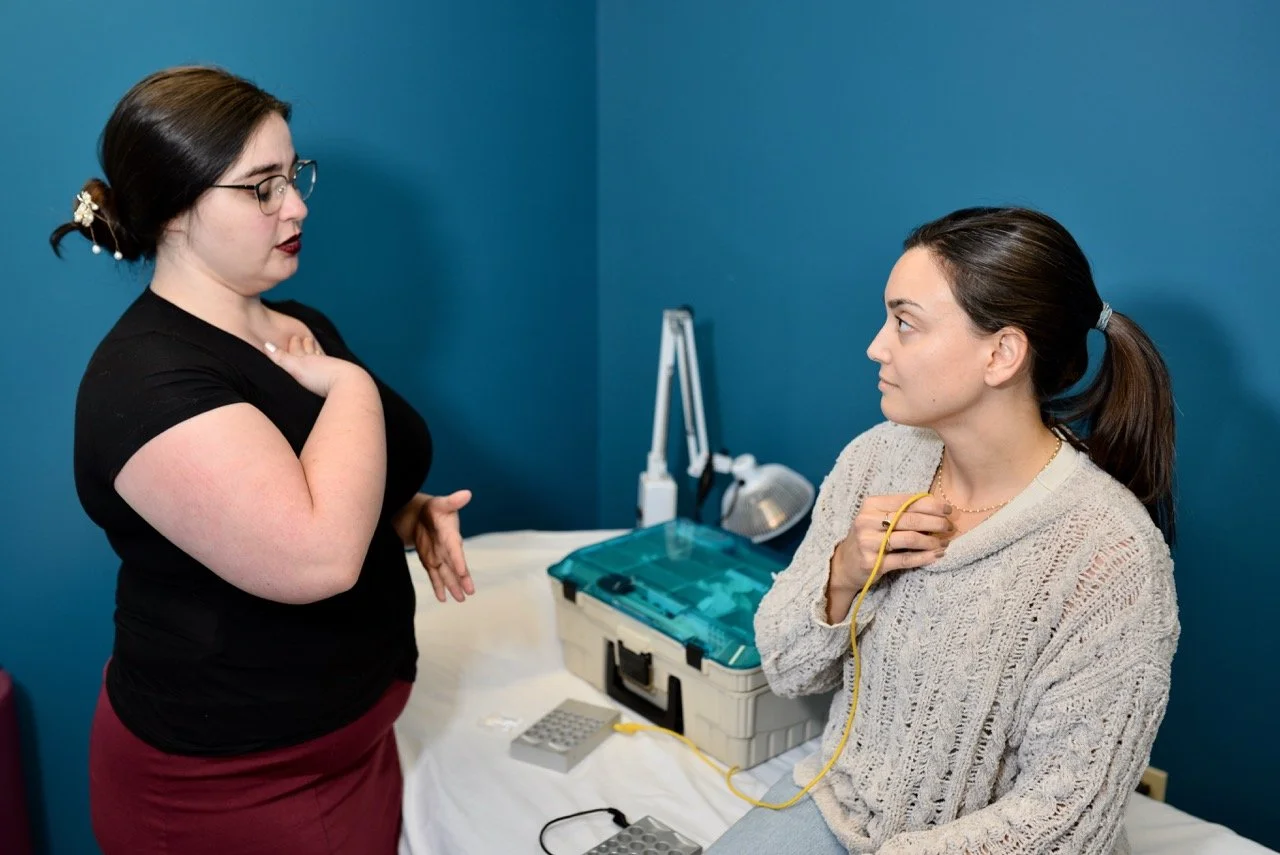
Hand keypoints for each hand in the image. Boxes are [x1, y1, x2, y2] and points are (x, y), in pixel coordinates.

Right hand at [264, 335, 364, 396]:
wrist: (347, 383)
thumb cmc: (319, 377)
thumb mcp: (295, 368)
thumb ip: (280, 358)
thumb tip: (266, 344)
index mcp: (306, 360)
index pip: (298, 350)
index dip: (295, 345)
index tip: (294, 337)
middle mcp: (319, 362)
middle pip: (311, 352)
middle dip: (307, 346)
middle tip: (307, 338)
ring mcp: (332, 369)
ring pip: (323, 359)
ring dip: (319, 354)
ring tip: (318, 350)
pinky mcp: (342, 378)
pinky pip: (334, 368)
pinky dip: (331, 366)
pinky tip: (334, 367)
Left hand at [411, 490, 475, 602]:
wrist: (421, 515)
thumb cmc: (434, 508)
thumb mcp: (441, 504)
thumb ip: (453, 501)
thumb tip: (467, 493)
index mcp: (450, 535)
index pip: (455, 549)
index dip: (458, 559)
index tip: (463, 571)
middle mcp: (447, 549)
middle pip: (455, 566)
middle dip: (461, 579)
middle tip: (470, 592)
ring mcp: (439, 557)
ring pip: (446, 574)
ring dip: (453, 586)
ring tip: (461, 599)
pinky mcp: (430, 562)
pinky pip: (435, 576)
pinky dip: (438, 587)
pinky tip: (443, 598)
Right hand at [830, 493, 952, 593]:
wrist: (845, 563)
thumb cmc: (869, 536)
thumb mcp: (878, 518)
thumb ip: (902, 511)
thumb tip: (937, 508)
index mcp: (871, 505)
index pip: (907, 501)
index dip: (931, 505)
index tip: (948, 510)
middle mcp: (867, 521)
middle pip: (910, 519)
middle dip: (935, 522)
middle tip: (949, 527)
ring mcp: (868, 542)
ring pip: (909, 539)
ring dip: (932, 541)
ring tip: (944, 542)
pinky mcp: (872, 562)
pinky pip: (904, 559)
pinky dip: (924, 557)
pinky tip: (936, 555)